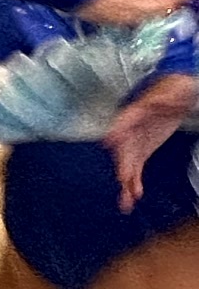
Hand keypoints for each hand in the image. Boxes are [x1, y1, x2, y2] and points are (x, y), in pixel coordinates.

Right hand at [104, 71, 195, 211]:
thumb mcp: (174, 89)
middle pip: (123, 148)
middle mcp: (129, 129)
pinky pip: (134, 168)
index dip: (117, 130)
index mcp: (135, 111)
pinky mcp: (141, 151)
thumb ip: (165, 97)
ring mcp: (134, 142)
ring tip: (126, 200)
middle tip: (124, 177)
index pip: (124, 120)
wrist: (178, 92)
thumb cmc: (174, 87)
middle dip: (123, 164)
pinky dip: (132, 183)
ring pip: (126, 163)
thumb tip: (157, 101)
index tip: (110, 141)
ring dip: (126, 182)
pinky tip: (133, 196)